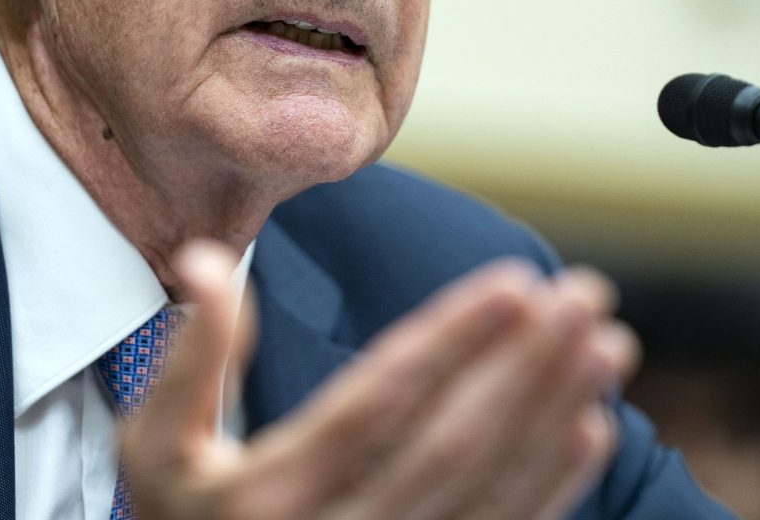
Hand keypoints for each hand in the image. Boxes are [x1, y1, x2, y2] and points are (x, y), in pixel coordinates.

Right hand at [120, 241, 638, 519]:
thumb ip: (186, 360)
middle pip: (451, 443)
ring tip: (605, 342)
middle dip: (525, 365)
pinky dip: (553, 485)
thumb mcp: (154, 450)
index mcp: (267, 496)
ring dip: (554, 413)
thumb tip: (207, 263)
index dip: (451, 341)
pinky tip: (590, 426)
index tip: (514, 283)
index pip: (378, 404)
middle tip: (583, 293)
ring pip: (489, 490)